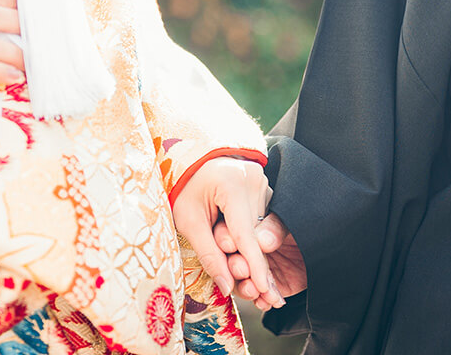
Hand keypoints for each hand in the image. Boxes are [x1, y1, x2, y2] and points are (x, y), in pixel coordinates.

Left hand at [171, 157, 282, 306]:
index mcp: (232, 185)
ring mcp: (263, 182)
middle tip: (239, 275)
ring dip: (243, 245)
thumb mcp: (189, 222)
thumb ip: (209, 254)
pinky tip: (231, 231)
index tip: (265, 291)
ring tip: (220, 235)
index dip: (255, 267)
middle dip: (243, 259)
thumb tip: (227, 287)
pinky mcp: (265, 186)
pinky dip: (248, 233)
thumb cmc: (185, 189)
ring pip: (258, 230)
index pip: (245, 235)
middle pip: (253, 236)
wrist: (192, 159)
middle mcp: (254, 180)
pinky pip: (260, 220)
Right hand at [217, 213, 306, 310]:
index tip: (230, 246)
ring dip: (246, 288)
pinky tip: (267, 301)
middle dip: (235, 267)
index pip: (230, 232)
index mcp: (250, 225)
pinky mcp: (269, 287)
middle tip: (242, 271)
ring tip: (255, 291)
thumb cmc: (310, 228)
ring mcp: (259, 269)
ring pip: (242, 282)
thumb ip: (276, 228)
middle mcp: (250, 249)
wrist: (331, 250)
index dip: (227, 240)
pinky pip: (260, 297)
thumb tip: (261, 239)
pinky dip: (262, 301)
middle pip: (232, 259)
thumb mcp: (292, 222)